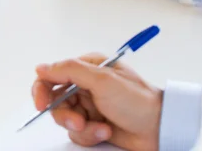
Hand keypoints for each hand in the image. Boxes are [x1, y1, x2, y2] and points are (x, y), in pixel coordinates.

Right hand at [32, 54, 162, 150]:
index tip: (41, 105)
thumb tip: (41, 68)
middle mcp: (84, 85)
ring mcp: (88, 106)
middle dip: (64, 114)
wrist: (161, 130)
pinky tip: (106, 131)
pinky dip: (90, 134)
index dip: (41, 89)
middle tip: (77, 122)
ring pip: (64, 119)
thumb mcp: (103, 80)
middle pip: (54, 100)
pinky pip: (77, 132)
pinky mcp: (92, 124)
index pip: (52, 75)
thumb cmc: (138, 100)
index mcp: (86, 68)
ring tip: (100, 128)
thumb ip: (69, 70)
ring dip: (80, 126)